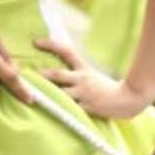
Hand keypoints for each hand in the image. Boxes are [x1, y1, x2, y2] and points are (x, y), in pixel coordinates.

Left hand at [36, 39, 151, 118]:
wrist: (128, 99)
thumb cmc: (108, 89)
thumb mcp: (93, 76)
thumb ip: (78, 75)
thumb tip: (59, 75)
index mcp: (83, 69)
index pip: (66, 51)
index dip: (50, 45)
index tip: (35, 41)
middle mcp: (82, 79)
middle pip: (58, 74)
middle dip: (42, 74)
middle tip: (26, 73)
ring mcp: (83, 94)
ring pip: (60, 93)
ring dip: (46, 95)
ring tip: (32, 95)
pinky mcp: (85, 107)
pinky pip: (68, 109)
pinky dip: (59, 110)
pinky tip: (49, 113)